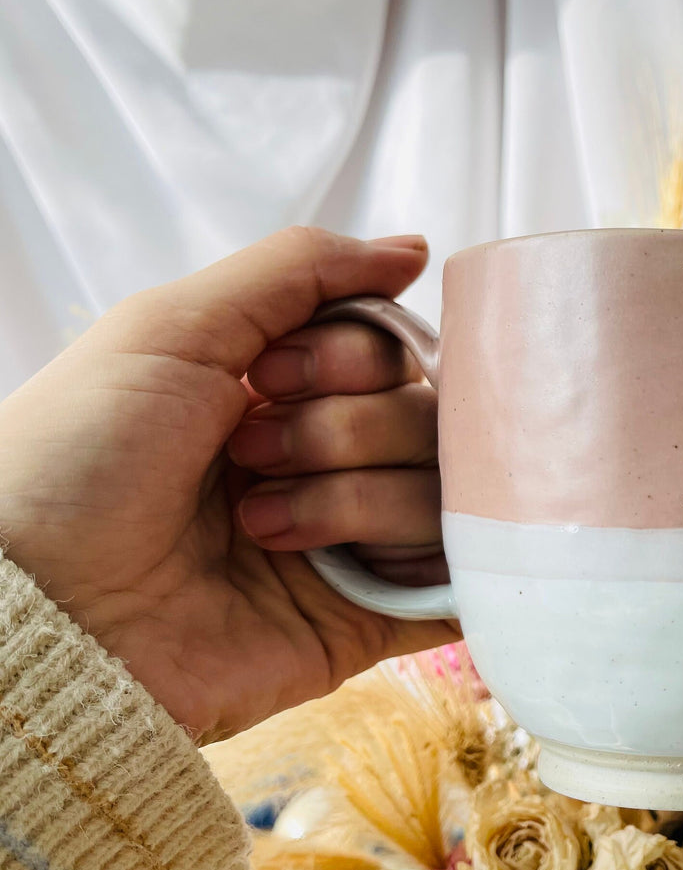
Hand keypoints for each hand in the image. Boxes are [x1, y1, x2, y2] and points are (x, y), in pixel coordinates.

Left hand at [0, 228, 455, 740]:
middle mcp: (329, 460)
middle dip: (343, 429)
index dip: (352, 356)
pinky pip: (452, 584)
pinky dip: (426, 565)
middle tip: (249, 457)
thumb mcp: (172, 326)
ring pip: (444, 495)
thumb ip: (297, 271)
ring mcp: (353, 542)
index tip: (267, 377)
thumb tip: (415, 249)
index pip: (394, 351)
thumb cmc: (79, 460)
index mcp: (286, 391)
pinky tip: (346, 565)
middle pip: (428, 418)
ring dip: (352, 501)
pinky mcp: (366, 619)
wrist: (43, 609)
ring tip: (260, 529)